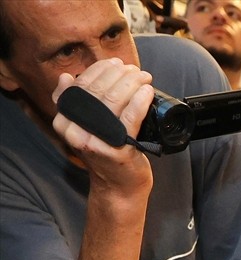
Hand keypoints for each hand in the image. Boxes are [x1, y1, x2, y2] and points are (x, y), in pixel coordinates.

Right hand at [50, 59, 153, 189]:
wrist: (118, 187)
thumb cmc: (106, 152)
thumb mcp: (85, 127)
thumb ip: (74, 104)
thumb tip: (67, 77)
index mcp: (64, 121)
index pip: (80, 85)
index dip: (100, 70)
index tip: (116, 64)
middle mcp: (76, 131)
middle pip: (99, 90)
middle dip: (119, 74)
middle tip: (134, 70)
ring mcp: (97, 141)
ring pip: (115, 100)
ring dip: (132, 82)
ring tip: (144, 77)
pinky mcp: (117, 150)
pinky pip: (130, 118)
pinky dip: (140, 100)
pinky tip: (148, 91)